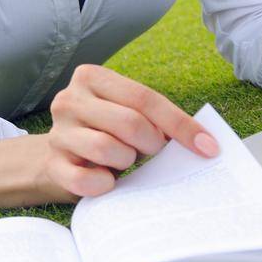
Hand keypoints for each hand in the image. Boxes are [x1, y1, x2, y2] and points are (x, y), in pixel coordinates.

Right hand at [39, 63, 218, 198]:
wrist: (61, 156)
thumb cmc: (106, 131)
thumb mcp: (126, 112)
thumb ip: (154, 117)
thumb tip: (202, 141)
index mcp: (91, 77)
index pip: (144, 97)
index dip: (180, 124)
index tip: (208, 147)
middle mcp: (69, 100)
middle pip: (129, 122)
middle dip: (151, 143)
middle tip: (151, 151)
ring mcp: (58, 133)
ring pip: (106, 148)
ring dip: (125, 160)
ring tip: (122, 159)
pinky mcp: (53, 164)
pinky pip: (86, 180)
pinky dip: (105, 184)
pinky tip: (107, 180)